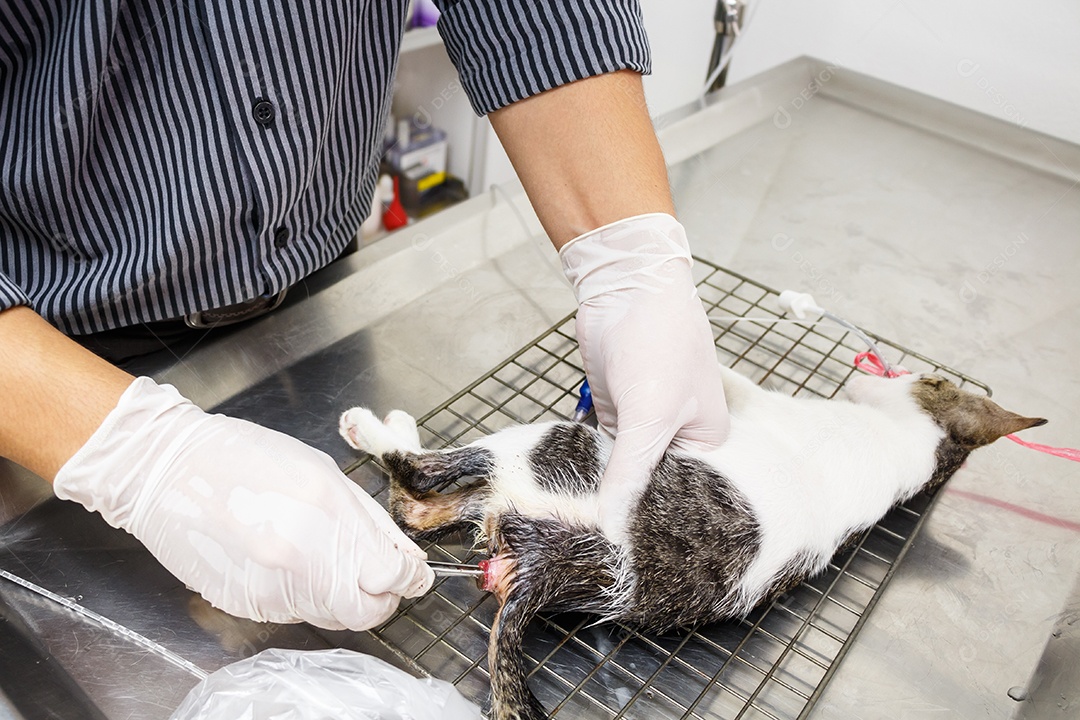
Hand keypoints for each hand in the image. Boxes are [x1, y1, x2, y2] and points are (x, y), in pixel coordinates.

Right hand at [53, 377, 432, 629]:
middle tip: (376, 576)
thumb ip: (366, 520)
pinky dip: (304, 595)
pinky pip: (294, 612)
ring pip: (332, 616)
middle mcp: (300, 558)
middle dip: (381, 597)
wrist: (166, 470)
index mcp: (326, 515)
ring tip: (324, 559)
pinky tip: (288, 562)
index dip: (408, 577)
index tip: (410, 571)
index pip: (391, 575)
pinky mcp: (245, 603)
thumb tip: (401, 554)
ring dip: (343, 596)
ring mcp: (270, 587)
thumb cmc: (243, 458)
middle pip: (367, 611)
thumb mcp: (323, 472)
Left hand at [560, 213, 728, 542]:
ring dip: (601, 489)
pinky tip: (568, 491)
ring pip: (621, 471)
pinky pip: (601, 452)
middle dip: (624, 508)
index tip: (625, 553)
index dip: (655, 522)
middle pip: (650, 486)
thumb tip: (610, 524)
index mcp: (707, 442)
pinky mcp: (615, 415)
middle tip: (593, 547)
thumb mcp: (649, 416)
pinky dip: (588, 466)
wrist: (624, 287)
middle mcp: (677, 440)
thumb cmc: (658, 343)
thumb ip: (631, 471)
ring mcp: (643, 428)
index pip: (683, 497)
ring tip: (574, 529)